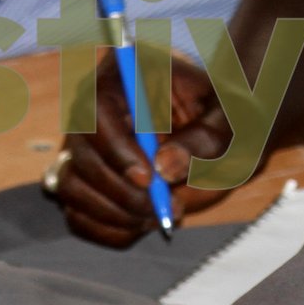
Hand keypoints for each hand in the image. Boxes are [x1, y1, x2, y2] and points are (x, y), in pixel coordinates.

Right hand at [53, 51, 235, 246]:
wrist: (229, 138)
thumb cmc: (233, 119)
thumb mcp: (233, 123)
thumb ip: (204, 140)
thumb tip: (164, 167)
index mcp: (128, 75)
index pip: (96, 108)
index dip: (116, 147)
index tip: (148, 178)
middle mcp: (96, 110)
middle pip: (79, 152)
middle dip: (119, 190)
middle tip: (160, 207)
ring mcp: (86, 148)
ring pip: (70, 186)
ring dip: (112, 213)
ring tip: (158, 215)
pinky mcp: (88, 181)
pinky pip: (76, 214)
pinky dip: (108, 229)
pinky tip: (142, 225)